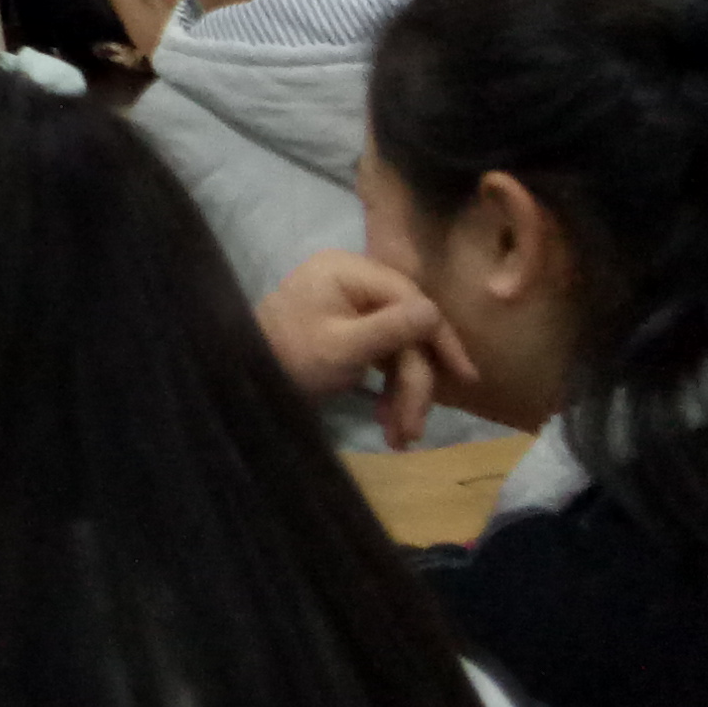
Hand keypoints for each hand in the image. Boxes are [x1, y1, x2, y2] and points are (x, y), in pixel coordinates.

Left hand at [257, 251, 475, 450]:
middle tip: (415, 426)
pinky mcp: (350, 331)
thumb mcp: (341, 347)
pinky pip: (382, 357)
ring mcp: (351, 305)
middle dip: (414, 381)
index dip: (438, 338)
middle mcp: (352, 280)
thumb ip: (389, 329)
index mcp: (347, 270)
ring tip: (399, 436)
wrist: (244, 378)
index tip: (463, 376)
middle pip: (405, 328)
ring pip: (397, 348)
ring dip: (403, 394)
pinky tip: (388, 424)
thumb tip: (434, 311)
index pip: (409, 298)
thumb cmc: (289, 356)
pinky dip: (388, 390)